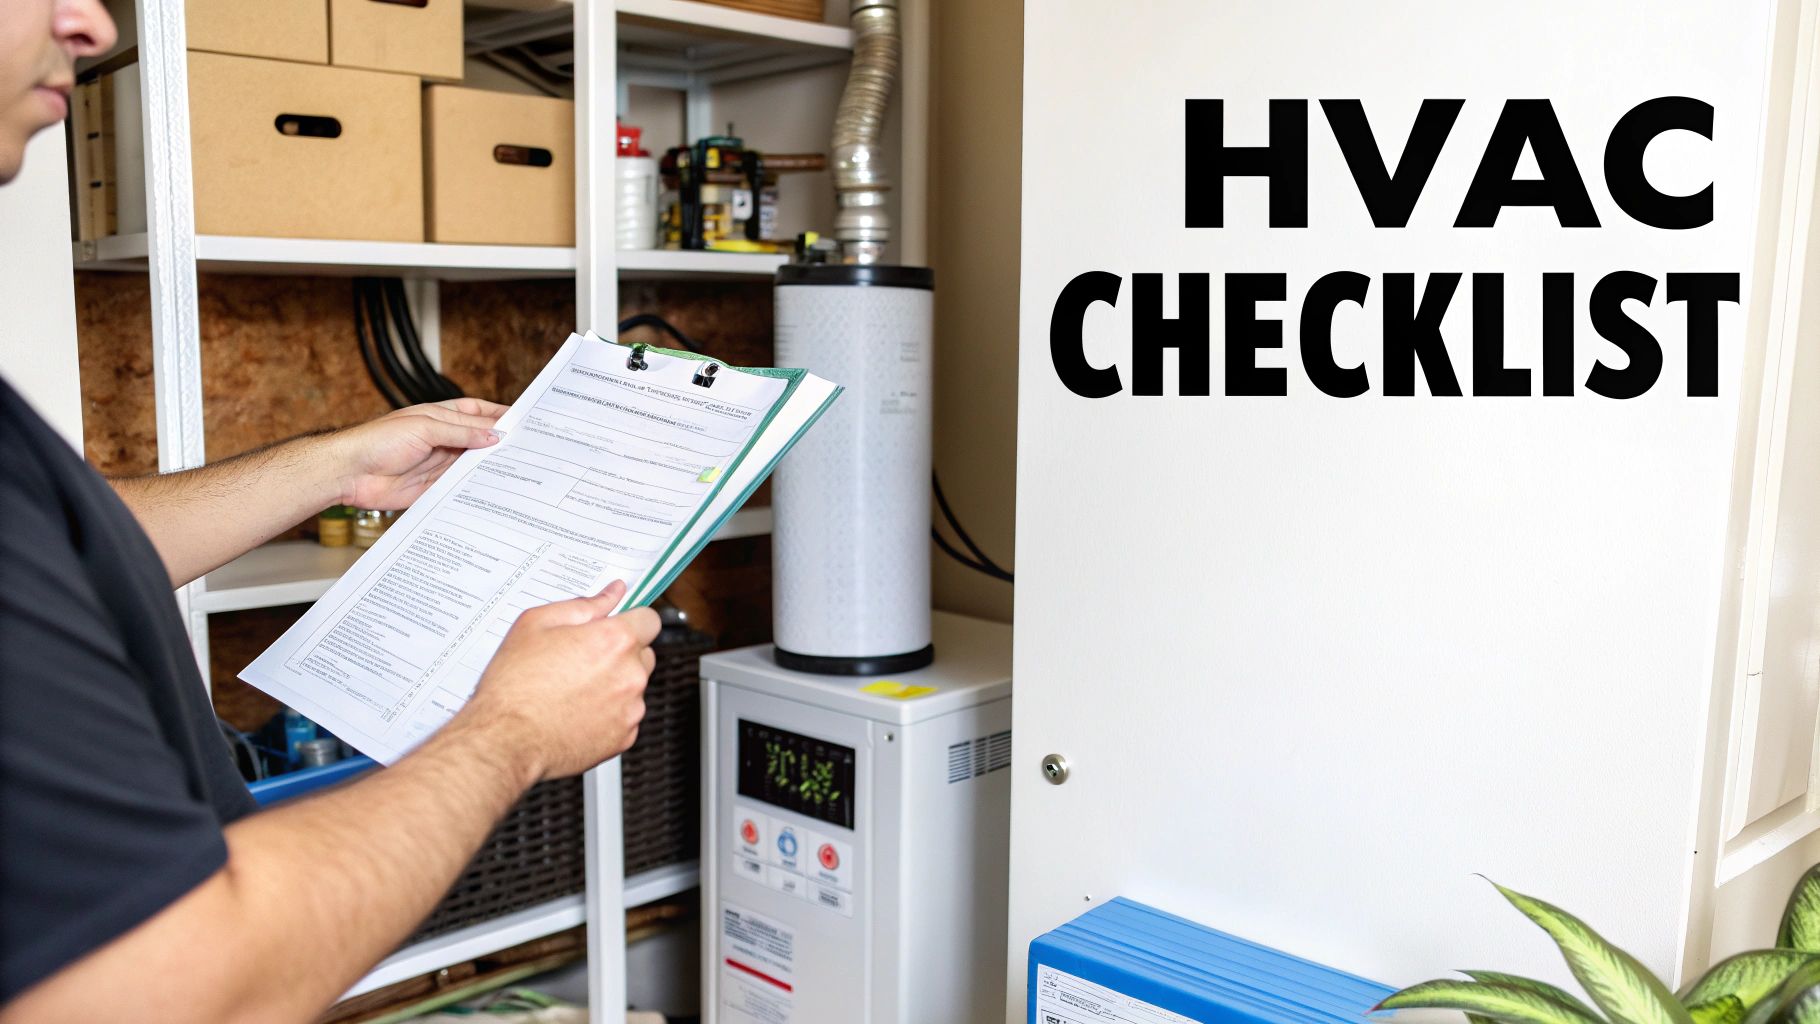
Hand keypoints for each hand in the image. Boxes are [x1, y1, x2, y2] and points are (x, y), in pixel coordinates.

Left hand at [331, 398, 508, 510]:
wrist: (349, 473)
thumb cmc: (378, 440)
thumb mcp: (425, 427)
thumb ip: (461, 433)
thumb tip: (494, 437)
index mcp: (441, 417)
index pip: (479, 413)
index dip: (501, 416)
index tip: (525, 421)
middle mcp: (443, 440)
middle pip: (480, 441)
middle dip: (502, 445)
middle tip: (528, 451)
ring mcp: (439, 464)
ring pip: (474, 466)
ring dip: (491, 469)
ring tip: (518, 473)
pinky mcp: (434, 488)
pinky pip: (461, 489)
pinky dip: (475, 490)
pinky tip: (491, 492)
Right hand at [461, 580, 661, 781]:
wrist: (505, 739)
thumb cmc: (515, 684)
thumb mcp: (537, 624)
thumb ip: (584, 605)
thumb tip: (612, 593)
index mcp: (615, 641)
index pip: (650, 620)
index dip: (631, 621)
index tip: (615, 627)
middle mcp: (631, 674)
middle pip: (644, 654)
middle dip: (621, 653)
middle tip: (582, 660)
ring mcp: (631, 708)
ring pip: (634, 687)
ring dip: (615, 684)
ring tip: (574, 689)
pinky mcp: (625, 737)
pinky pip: (626, 716)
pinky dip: (609, 714)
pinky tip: (577, 711)